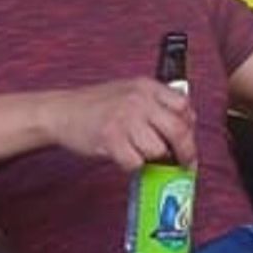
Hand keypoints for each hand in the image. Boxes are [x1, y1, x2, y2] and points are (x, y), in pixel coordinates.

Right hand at [47, 78, 195, 171]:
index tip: (188, 141)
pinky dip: (131, 165)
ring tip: (137, 151)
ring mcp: (125, 119)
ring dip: (150, 158)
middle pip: (178, 130)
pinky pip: (135, 163)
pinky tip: (122, 156)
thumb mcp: (130, 92)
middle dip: (185, 152)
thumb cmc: (97, 106)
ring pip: (157, 150)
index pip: (184, 106)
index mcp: (147, 86)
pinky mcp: (111, 139)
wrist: (62, 111)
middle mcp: (138, 100)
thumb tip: (186, 126)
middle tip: (184, 163)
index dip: (189, 127)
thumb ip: (156, 104)